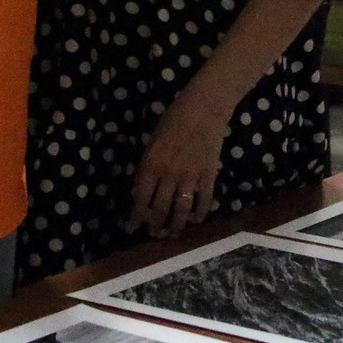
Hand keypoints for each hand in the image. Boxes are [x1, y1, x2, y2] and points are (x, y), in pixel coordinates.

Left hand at [130, 88, 231, 237]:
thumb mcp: (152, 140)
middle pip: (160, 209)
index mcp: (152, 164)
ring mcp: (190, 177)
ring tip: (172, 235)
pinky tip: (196, 220)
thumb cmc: (173, 118)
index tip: (134, 226)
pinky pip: (204, 201)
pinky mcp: (209, 175)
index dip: (137, 215)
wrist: (204, 107)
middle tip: (154, 234)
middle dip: (155, 225)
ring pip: (181, 210)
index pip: (141, 198)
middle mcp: (169, 175)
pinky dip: (200, 214)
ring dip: (176, 226)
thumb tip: (138, 190)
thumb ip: (146, 166)